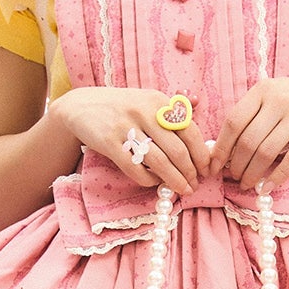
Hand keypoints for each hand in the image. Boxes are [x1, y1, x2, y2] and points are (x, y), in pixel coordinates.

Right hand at [50, 87, 209, 193]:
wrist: (82, 106)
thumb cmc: (121, 107)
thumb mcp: (146, 98)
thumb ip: (170, 106)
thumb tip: (198, 104)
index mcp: (158, 101)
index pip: (190, 131)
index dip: (201, 154)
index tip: (206, 169)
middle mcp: (145, 112)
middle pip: (177, 151)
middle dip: (190, 173)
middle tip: (195, 185)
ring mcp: (127, 128)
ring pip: (160, 163)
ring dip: (175, 181)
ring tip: (182, 190)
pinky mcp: (111, 143)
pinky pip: (136, 170)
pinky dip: (149, 180)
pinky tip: (154, 182)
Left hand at [209, 77, 288, 189]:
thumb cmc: (287, 102)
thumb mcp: (266, 98)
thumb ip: (247, 118)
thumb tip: (220, 152)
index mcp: (261, 91)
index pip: (234, 121)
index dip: (222, 147)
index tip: (214, 166)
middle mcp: (279, 100)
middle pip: (249, 140)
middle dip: (237, 165)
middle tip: (235, 177)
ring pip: (267, 152)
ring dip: (253, 174)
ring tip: (247, 183)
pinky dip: (276, 177)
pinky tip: (266, 187)